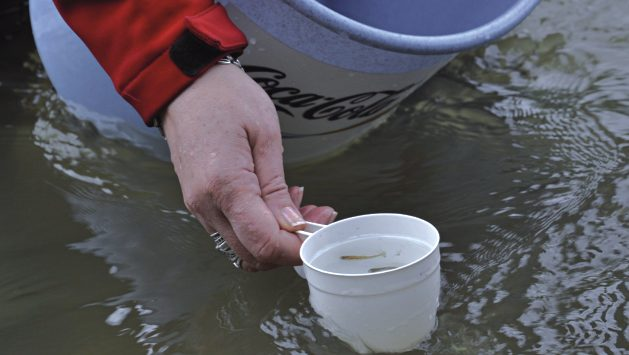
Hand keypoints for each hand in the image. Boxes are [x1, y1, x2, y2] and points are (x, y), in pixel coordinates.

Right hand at [162, 64, 335, 270]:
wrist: (185, 82)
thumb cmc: (226, 97)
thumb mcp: (265, 136)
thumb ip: (277, 188)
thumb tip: (292, 225)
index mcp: (225, 186)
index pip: (264, 243)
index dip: (296, 249)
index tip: (321, 235)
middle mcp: (206, 204)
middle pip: (252, 254)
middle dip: (290, 246)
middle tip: (318, 219)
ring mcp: (199, 205)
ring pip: (242, 247)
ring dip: (275, 238)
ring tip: (302, 208)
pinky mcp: (199, 201)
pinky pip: (231, 230)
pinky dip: (258, 228)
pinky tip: (277, 203)